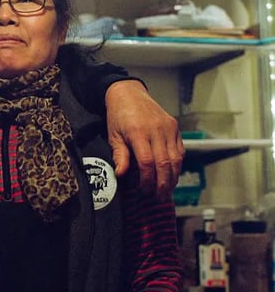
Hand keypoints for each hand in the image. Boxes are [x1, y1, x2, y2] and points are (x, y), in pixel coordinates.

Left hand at [105, 80, 183, 200]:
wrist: (129, 94)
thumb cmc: (118, 116)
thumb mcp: (113, 135)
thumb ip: (119, 155)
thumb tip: (121, 174)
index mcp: (138, 132)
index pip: (147, 162)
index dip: (147, 179)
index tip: (144, 190)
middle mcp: (157, 130)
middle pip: (164, 163)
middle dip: (163, 183)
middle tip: (159, 197)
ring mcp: (168, 128)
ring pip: (176, 158)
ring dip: (173, 177)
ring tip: (167, 190)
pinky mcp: (174, 127)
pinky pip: (179, 150)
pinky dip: (177, 165)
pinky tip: (172, 175)